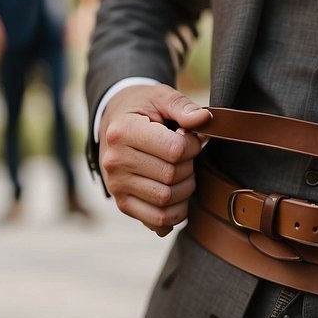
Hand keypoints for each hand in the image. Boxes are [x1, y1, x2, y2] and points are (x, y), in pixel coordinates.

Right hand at [98, 85, 211, 236]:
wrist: (114, 123)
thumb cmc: (142, 109)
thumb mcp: (160, 97)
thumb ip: (182, 106)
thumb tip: (204, 119)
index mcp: (122, 131)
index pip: (174, 150)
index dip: (193, 145)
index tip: (189, 137)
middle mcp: (114, 161)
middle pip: (172, 176)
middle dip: (190, 166)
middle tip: (186, 156)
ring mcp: (116, 185)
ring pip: (167, 200)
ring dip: (185, 189)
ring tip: (181, 172)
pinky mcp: (122, 204)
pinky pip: (158, 220)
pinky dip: (176, 213)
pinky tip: (177, 194)